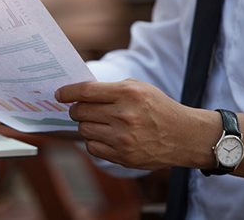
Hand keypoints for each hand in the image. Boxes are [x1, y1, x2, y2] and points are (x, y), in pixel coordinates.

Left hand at [55, 79, 218, 169]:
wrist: (184, 136)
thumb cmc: (158, 108)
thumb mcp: (139, 88)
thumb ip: (110, 89)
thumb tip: (79, 94)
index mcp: (128, 94)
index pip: (86, 92)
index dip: (68, 92)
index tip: (59, 94)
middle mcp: (124, 116)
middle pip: (81, 112)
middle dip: (76, 109)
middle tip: (80, 109)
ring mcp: (123, 138)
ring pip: (83, 130)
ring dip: (85, 125)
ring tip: (97, 122)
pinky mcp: (123, 156)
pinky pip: (92, 147)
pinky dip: (93, 140)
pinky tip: (104, 135)